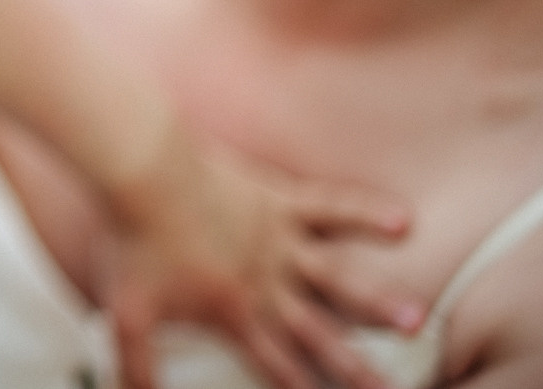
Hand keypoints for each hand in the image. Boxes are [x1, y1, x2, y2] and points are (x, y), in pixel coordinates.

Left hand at [95, 126, 419, 388]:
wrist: (139, 174)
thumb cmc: (132, 240)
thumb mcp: (126, 315)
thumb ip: (135, 364)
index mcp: (235, 314)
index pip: (278, 368)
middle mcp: (267, 286)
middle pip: (320, 337)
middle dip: (358, 369)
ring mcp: (278, 243)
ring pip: (338, 279)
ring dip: (377, 302)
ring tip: (416, 319)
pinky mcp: (279, 201)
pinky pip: (330, 206)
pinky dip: (365, 211)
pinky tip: (403, 219)